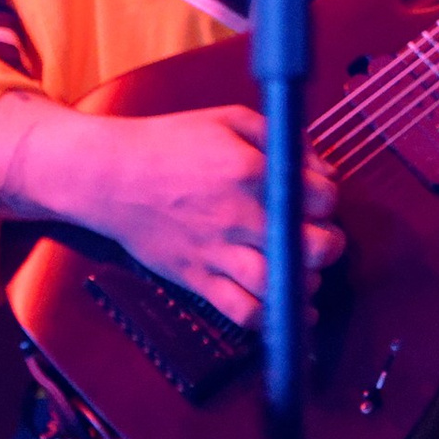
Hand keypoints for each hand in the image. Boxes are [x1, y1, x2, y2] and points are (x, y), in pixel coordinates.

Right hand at [0, 94, 343, 332]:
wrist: (109, 176)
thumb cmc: (170, 142)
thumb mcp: (229, 119)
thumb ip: (282, 139)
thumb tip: (322, 170)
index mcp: (249, 171)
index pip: (320, 197)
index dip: (328, 199)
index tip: (318, 198)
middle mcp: (236, 216)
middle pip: (310, 247)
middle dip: (329, 245)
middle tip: (323, 238)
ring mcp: (215, 252)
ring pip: (279, 285)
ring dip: (305, 283)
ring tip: (305, 272)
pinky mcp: (195, 278)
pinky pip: (240, 311)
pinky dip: (269, 319)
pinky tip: (286, 310)